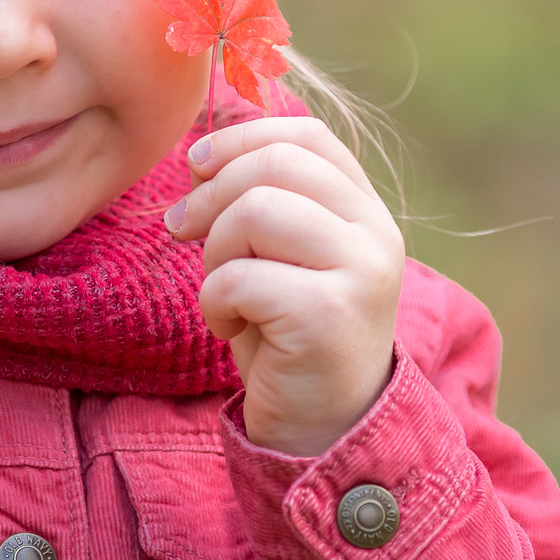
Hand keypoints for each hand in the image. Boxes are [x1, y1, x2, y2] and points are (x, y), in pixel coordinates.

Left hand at [164, 117, 403, 455]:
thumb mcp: (276, 254)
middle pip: (275, 166)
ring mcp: (361, 272)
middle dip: (211, 195)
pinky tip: (230, 328)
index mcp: (365, 209)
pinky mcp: (330, 315)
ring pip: (255, 213)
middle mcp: (376, 233)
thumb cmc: (286, 332)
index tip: (198, 166)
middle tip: (182, 231)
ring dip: (214, 253)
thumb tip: (200, 152)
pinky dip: (214, 303)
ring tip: (223, 293)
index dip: (242, 139)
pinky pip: (239, 277)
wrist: (321, 424)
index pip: (308, 136)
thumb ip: (258, 199)